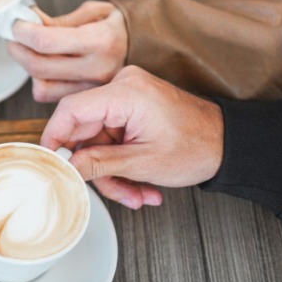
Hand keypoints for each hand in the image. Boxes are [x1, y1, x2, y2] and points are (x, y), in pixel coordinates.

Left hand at [8, 1, 126, 101]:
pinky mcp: (90, 100)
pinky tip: (45, 67)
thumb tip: (30, 23)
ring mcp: (95, 89)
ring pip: (42, 88)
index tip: (16, 24)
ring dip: (28, 69)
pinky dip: (42, 82)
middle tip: (14, 37)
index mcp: (100, 40)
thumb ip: (60, 22)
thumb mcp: (95, 12)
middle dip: (18, 49)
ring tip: (29, 51)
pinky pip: (53, 97)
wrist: (152, 46)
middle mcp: (98, 69)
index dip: (23, 32)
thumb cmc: (120, 25)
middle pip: (39, 67)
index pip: (46, 41)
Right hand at [40, 66, 223, 209]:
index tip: (51, 163)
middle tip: (112, 192)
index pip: (71, 110)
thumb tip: (65, 167)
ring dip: (113, 171)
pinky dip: (121, 162)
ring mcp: (128, 96)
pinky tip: (140, 183)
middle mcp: (124, 86)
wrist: (231, 144)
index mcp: (126, 93)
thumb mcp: (143, 162)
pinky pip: (112, 137)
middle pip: (85, 130)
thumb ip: (97, 163)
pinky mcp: (132, 107)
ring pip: (98, 139)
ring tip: (137, 194)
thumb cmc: (198, 147)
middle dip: (96, 167)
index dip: (55, 138)